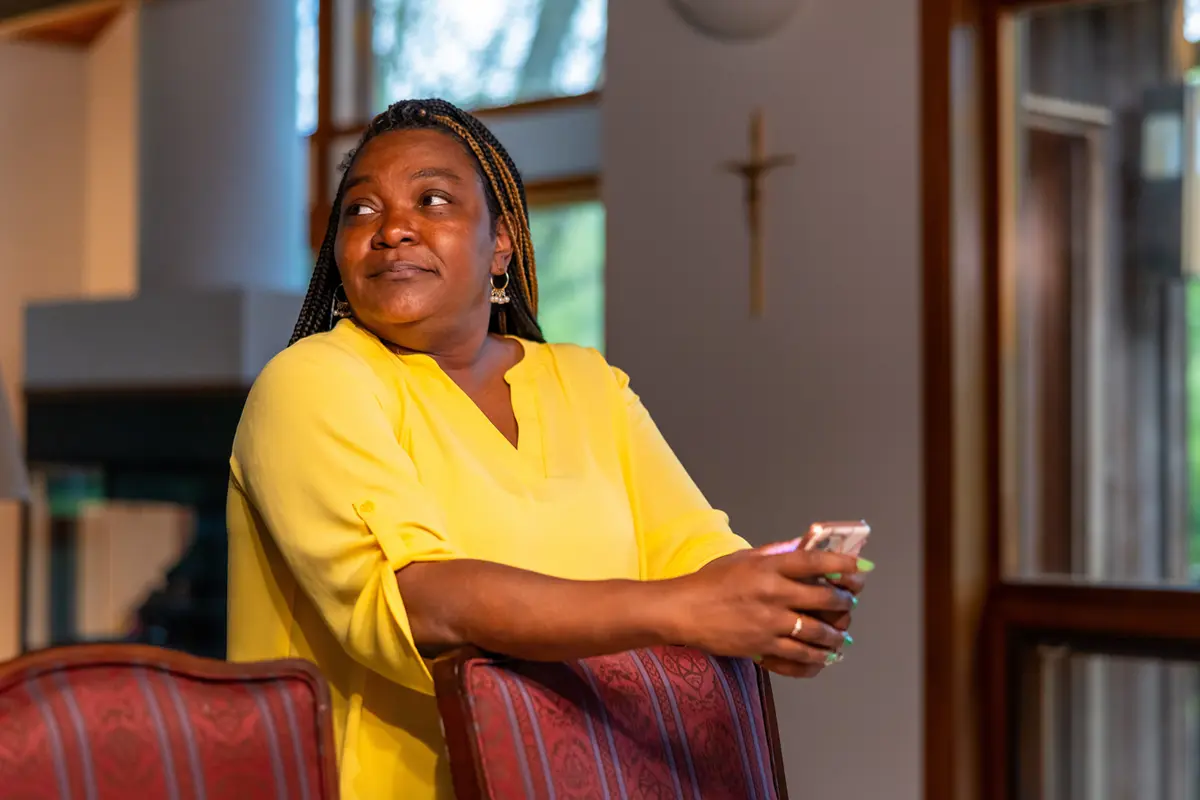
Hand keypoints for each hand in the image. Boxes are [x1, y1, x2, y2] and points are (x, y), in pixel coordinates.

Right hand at [666, 546, 869, 676]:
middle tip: (848, 603)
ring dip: (836, 634)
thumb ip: (775, 555)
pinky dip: (817, 657)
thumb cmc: (710, 581)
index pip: (816, 561)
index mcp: (769, 566)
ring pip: (819, 631)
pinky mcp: (763, 646)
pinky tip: (824, 656)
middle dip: (844, 602)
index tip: (860, 567)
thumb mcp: (743, 559)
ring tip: (840, 634)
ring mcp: (770, 622)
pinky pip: (800, 655)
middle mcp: (774, 593)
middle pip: (825, 597)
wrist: (683, 611)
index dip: (843, 564)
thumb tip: (805, 550)